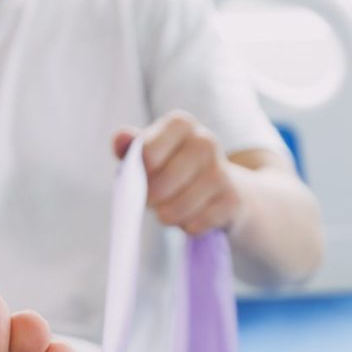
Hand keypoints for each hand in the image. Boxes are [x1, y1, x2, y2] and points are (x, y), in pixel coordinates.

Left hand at [113, 112, 242, 235]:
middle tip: (156, 199)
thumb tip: (118, 139)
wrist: (226, 188)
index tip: (144, 176)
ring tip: (173, 208)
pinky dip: (188, 226)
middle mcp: (206, 141)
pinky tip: (194, 215)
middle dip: (152, 200)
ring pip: (178, 208)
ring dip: (169, 216)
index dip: (140, 174)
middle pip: (161, 186)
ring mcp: (222, 170)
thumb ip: (132, 148)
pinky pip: (195, 224)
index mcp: (181, 124)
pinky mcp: (232, 199)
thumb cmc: (177, 169)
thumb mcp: (153, 154)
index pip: (147, 154)